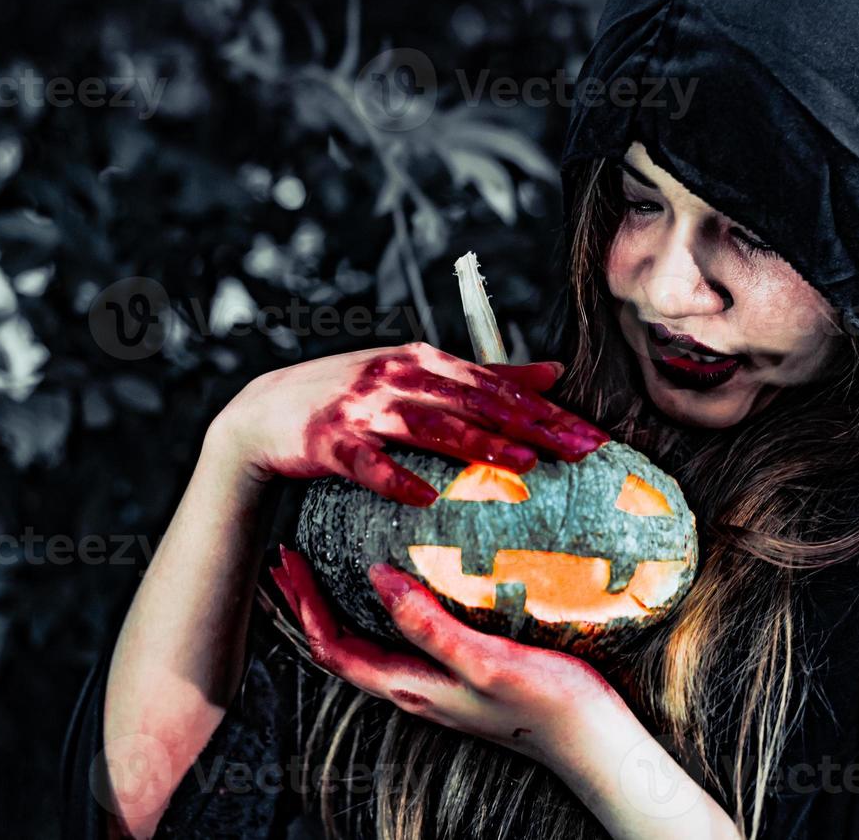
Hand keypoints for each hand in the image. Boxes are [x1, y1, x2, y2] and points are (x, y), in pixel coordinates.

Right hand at [217, 342, 609, 504]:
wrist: (264, 413)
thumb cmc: (354, 398)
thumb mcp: (418, 376)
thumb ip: (486, 375)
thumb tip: (555, 372)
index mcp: (426, 360)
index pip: (497, 387)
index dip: (548, 412)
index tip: (594, 437)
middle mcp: (399, 375)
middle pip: (476, 403)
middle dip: (532, 426)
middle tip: (582, 452)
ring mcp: (364, 407)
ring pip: (432, 426)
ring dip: (479, 445)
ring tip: (525, 466)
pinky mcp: (329, 440)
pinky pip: (368, 462)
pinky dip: (397, 478)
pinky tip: (426, 498)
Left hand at [268, 543, 623, 766]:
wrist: (591, 742)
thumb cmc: (546, 703)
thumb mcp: (485, 658)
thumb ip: (428, 624)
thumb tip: (375, 577)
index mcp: (410, 686)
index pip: (333, 648)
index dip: (303, 605)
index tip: (289, 558)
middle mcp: (413, 689)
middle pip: (338, 649)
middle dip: (306, 606)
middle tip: (286, 559)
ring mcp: (434, 686)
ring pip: (363, 648)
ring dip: (332, 611)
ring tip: (319, 573)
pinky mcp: (456, 676)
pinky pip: (394, 644)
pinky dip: (371, 614)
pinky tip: (389, 591)